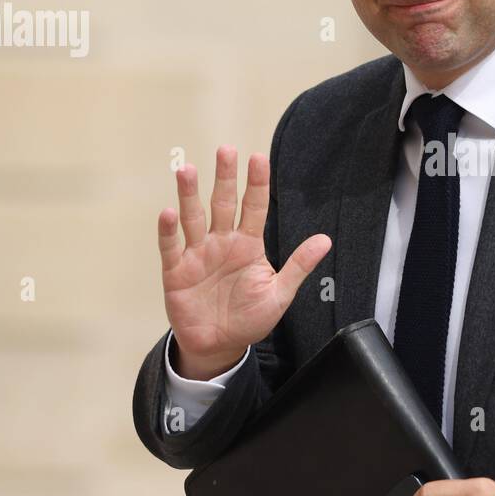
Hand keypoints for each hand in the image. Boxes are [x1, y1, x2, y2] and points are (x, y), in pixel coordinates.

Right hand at [158, 145, 330, 378]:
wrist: (219, 345)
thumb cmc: (250, 318)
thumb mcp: (279, 293)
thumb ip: (298, 266)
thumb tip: (326, 240)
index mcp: (248, 245)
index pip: (254, 207)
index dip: (256, 183)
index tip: (258, 157)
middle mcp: (221, 242)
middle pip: (222, 203)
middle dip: (224, 177)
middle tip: (225, 150)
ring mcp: (197, 254)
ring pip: (193, 218)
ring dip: (189, 194)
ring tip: (187, 169)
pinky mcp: (176, 271)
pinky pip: (171, 247)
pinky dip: (169, 231)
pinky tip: (169, 212)